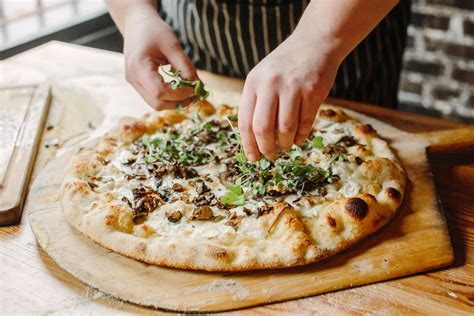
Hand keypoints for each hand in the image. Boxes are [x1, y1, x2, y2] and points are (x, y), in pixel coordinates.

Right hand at [123, 10, 196, 109]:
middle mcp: (133, 79)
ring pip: (156, 104)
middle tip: (196, 94)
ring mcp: (134, 83)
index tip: (196, 87)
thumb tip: (198, 85)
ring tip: (191, 92)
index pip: (160, 92)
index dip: (180, 94)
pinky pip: (154, 97)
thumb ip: (185, 65)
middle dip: (179, 102)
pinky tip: (181, 89)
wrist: (136, 24)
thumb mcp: (172, 44)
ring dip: (175, 102)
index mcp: (138, 67)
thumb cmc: (154, 30)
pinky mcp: (139, 84)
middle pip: (157, 103)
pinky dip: (169, 97)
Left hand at [238, 32, 341, 160]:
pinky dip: (301, 136)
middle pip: (262, 128)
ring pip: (285, 129)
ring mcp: (292, 87)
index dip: (248, 145)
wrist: (315, 43)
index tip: (253, 158)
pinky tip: (298, 139)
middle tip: (270, 156)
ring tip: (285, 147)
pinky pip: (305, 122)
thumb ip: (256, 102)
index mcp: (253, 82)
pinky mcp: (312, 91)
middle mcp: (270, 84)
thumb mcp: (263, 77)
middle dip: (266, 148)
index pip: (245, 121)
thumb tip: (253, 140)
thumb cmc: (286, 66)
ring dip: (285, 144)